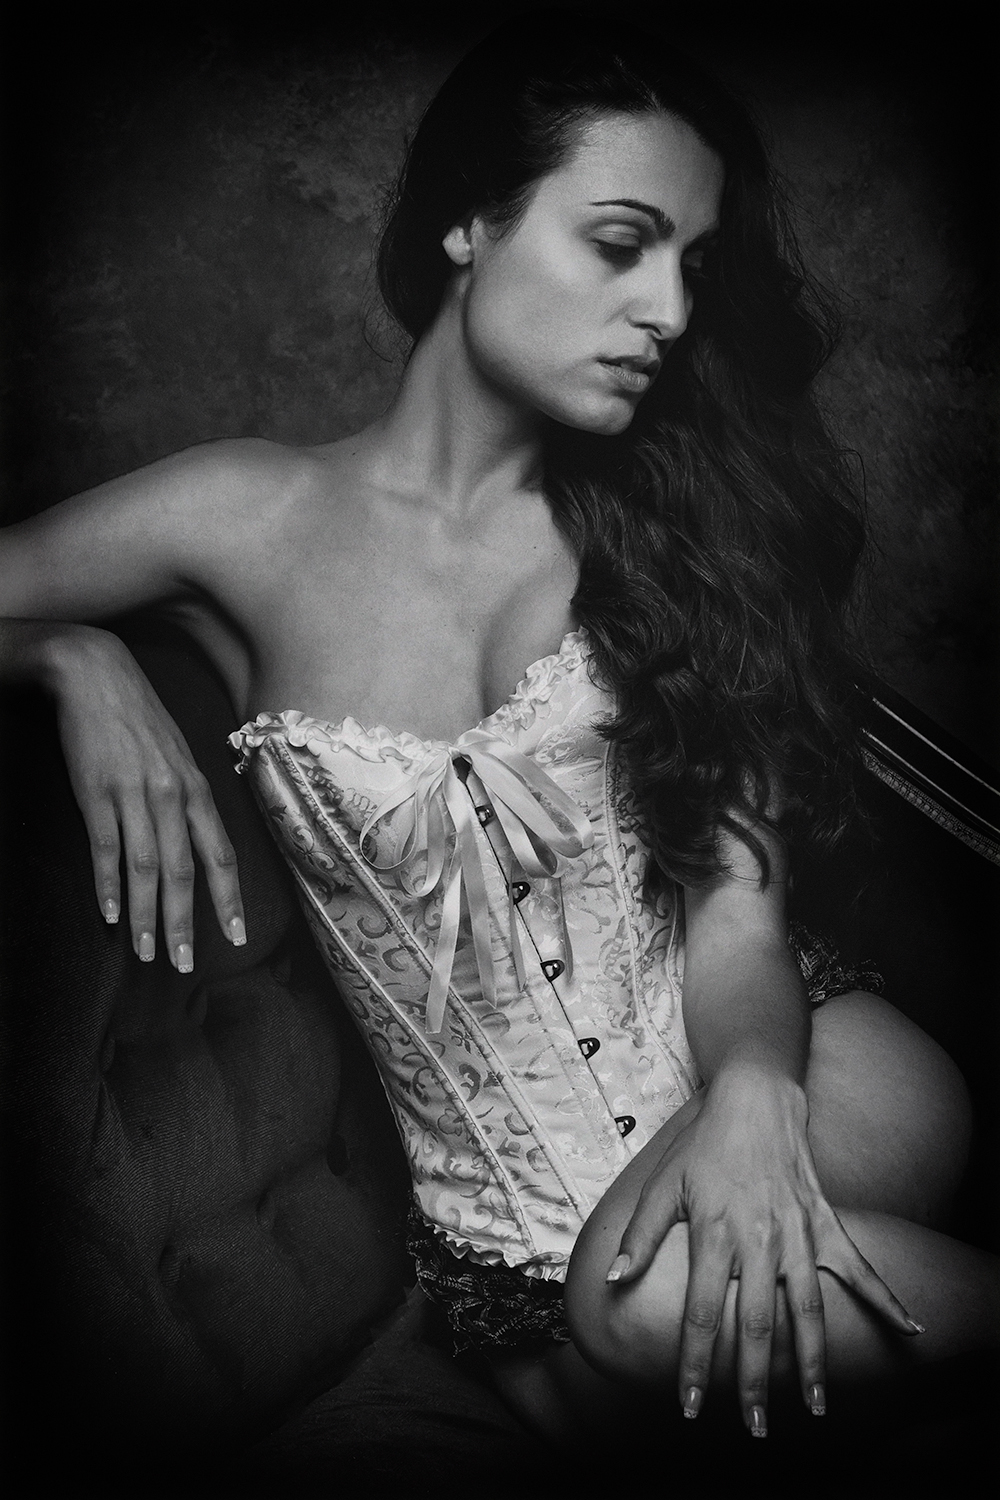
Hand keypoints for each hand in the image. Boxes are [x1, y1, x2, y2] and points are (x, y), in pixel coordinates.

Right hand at [49, 624, 244, 969]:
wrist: (97, 675)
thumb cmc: (139, 720)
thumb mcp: (178, 757)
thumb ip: (189, 799)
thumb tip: (199, 843)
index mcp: (196, 789)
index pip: (221, 854)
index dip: (229, 898)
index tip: (236, 936)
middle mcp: (172, 795)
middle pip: (185, 872)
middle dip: (186, 923)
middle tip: (182, 964)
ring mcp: (133, 794)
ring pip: (146, 868)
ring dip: (147, 915)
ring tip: (147, 952)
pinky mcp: (96, 792)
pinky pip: (105, 847)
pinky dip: (108, 884)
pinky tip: (110, 914)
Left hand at [608, 1065, 919, 1432]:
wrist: (756, 1097)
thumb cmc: (704, 1144)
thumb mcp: (663, 1184)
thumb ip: (640, 1236)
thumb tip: (613, 1279)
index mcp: (715, 1233)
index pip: (703, 1314)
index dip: (695, 1363)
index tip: (690, 1405)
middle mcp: (760, 1239)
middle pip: (757, 1324)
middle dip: (754, 1381)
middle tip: (756, 1427)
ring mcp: (799, 1233)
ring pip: (808, 1310)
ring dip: (811, 1362)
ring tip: (814, 1407)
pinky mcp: (826, 1223)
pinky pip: (859, 1267)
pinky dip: (886, 1298)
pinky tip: (911, 1329)